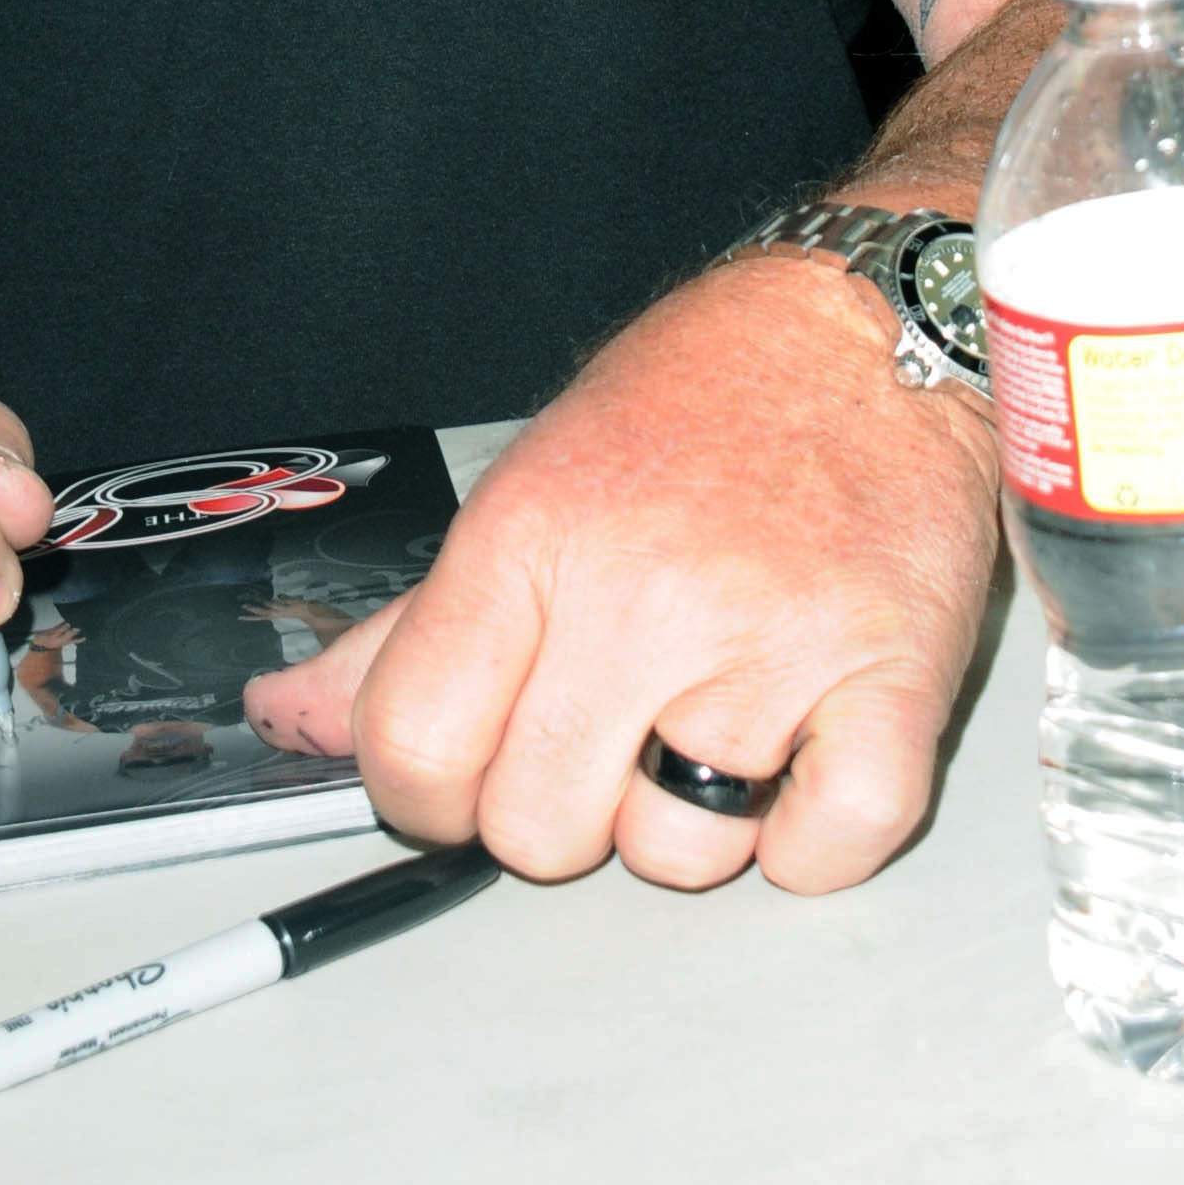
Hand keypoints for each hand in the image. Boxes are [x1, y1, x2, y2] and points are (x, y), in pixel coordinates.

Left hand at [242, 256, 1000, 893]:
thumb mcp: (531, 479)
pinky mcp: (893, 686)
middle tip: (608, 719)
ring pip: (675, 858)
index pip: (412, 746)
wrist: (871, 325)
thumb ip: (411, 626)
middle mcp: (642, 596)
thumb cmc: (703, 396)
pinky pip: (819, 859)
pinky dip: (809, 835)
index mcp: (532, 537)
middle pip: (537, 832)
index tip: (459, 775)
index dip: (421, 792)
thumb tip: (290, 720)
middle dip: (562, 801)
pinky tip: (802, 745)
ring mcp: (772, 648)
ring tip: (716, 705)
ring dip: (690, 814)